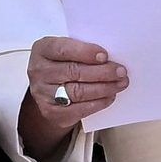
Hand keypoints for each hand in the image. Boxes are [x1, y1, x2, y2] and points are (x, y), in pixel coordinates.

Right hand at [19, 36, 127, 161]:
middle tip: (121, 71)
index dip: (85, 52)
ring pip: (78, 92)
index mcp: (43, 49)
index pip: (63, 49)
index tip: (105, 55)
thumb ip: (83, 48)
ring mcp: (43, 94)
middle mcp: (39, 71)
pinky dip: (97, 103)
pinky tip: (110, 96)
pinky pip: (78, 110)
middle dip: (102, 72)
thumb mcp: (68, 48)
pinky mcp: (51, 112)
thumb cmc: (64, 61)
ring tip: (120, 83)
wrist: (49, 87)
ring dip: (104, 88)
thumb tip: (111, 55)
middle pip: (74, 72)